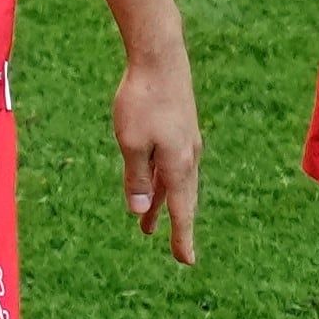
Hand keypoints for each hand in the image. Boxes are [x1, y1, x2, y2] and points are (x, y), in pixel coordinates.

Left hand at [113, 51, 202, 265]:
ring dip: (160, 203)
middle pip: (179, 199)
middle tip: (170, 250)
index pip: (181, 211)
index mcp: (178, 165)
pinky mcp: (179, 128)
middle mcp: (188, 157)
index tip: (186, 261)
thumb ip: (135, 178)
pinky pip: (170, 164)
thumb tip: (137, 210)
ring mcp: (185, 142)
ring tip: (145, 223)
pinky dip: (160, 180)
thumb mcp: (131, 143)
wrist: (160, 56)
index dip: (182, 237)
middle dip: (171, 224)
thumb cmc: (142, 100)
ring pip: (173, 181)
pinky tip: (151, 183)